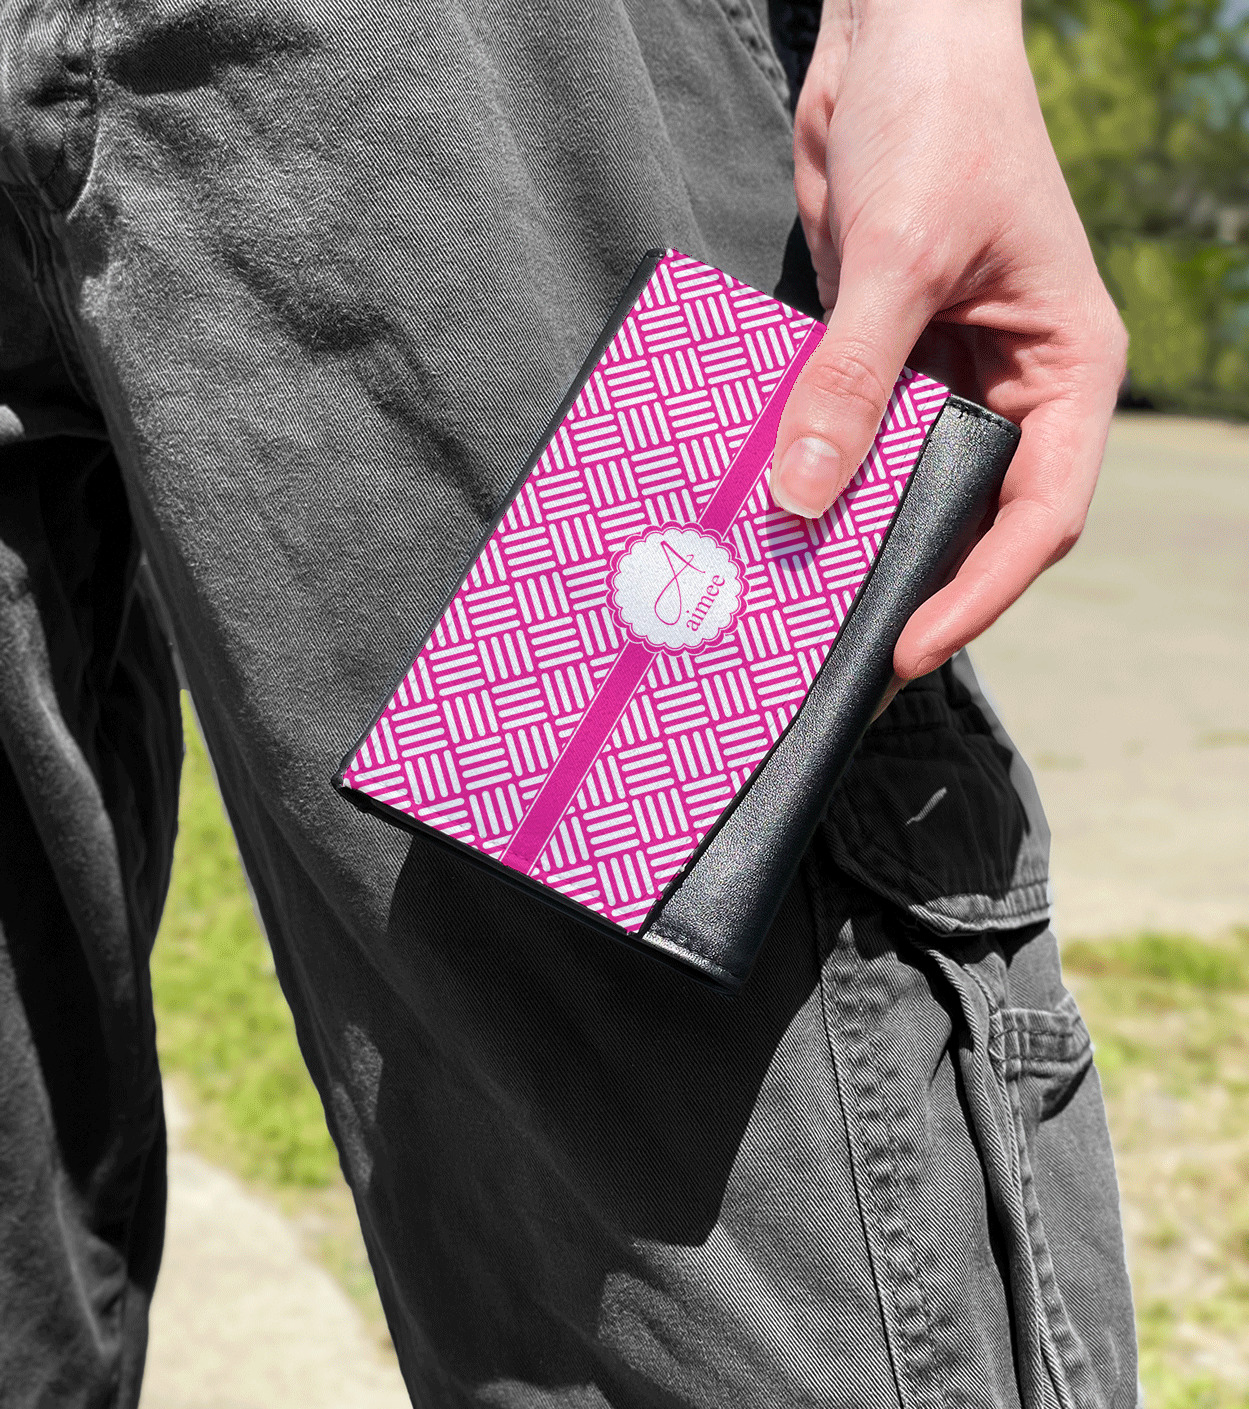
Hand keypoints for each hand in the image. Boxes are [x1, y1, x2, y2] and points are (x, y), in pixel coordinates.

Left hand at [771, 0, 1125, 682]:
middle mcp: (1012, 386)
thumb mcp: (900, 255)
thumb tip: (801, 496)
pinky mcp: (881, 359)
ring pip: (905, 487)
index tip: (906, 647)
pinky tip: (768, 519)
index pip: (1038, 513)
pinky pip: (851, 439)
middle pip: (970, 516)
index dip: (977, 593)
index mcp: (1064, 370)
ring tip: (795, 608)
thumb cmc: (943, 119)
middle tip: (841, 655)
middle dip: (912, 582)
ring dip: (854, 538)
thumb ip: (852, 378)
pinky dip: (816, 477)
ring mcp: (944, 377)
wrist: (896, 33)